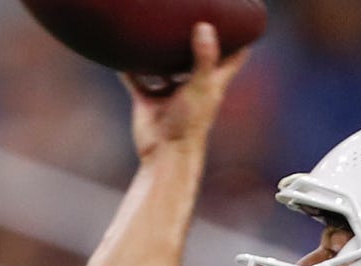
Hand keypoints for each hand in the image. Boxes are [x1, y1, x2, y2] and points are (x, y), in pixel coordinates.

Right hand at [126, 22, 246, 155]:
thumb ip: (204, 57)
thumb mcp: (201, 86)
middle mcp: (191, 86)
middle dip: (194, 41)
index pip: (232, 58)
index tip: (239, 22)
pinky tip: (121, 52)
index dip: (238, 40)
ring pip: (163, 68)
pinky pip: (136, 81)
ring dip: (159, 54)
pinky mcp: (148, 102)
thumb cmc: (190, 124)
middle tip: (190, 16)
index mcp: (212, 82)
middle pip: (196, 59)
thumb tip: (204, 26)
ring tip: (154, 29)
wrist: (164, 154)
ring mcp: (169, 93)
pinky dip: (129, 69)